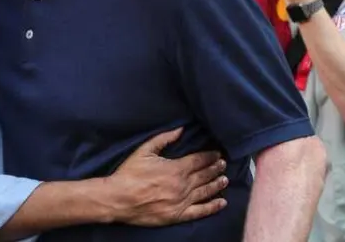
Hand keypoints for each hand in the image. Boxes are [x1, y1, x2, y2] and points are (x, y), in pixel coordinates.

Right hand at [105, 128, 227, 225]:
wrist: (119, 198)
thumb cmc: (130, 173)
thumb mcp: (144, 150)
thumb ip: (164, 139)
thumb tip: (180, 129)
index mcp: (176, 168)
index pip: (199, 160)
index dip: (210, 156)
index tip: (218, 154)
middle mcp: (183, 185)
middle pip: (205, 175)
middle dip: (216, 168)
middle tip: (224, 164)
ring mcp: (182, 201)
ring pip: (206, 191)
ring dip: (217, 184)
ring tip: (225, 179)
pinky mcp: (178, 215)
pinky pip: (200, 211)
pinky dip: (213, 207)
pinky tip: (221, 202)